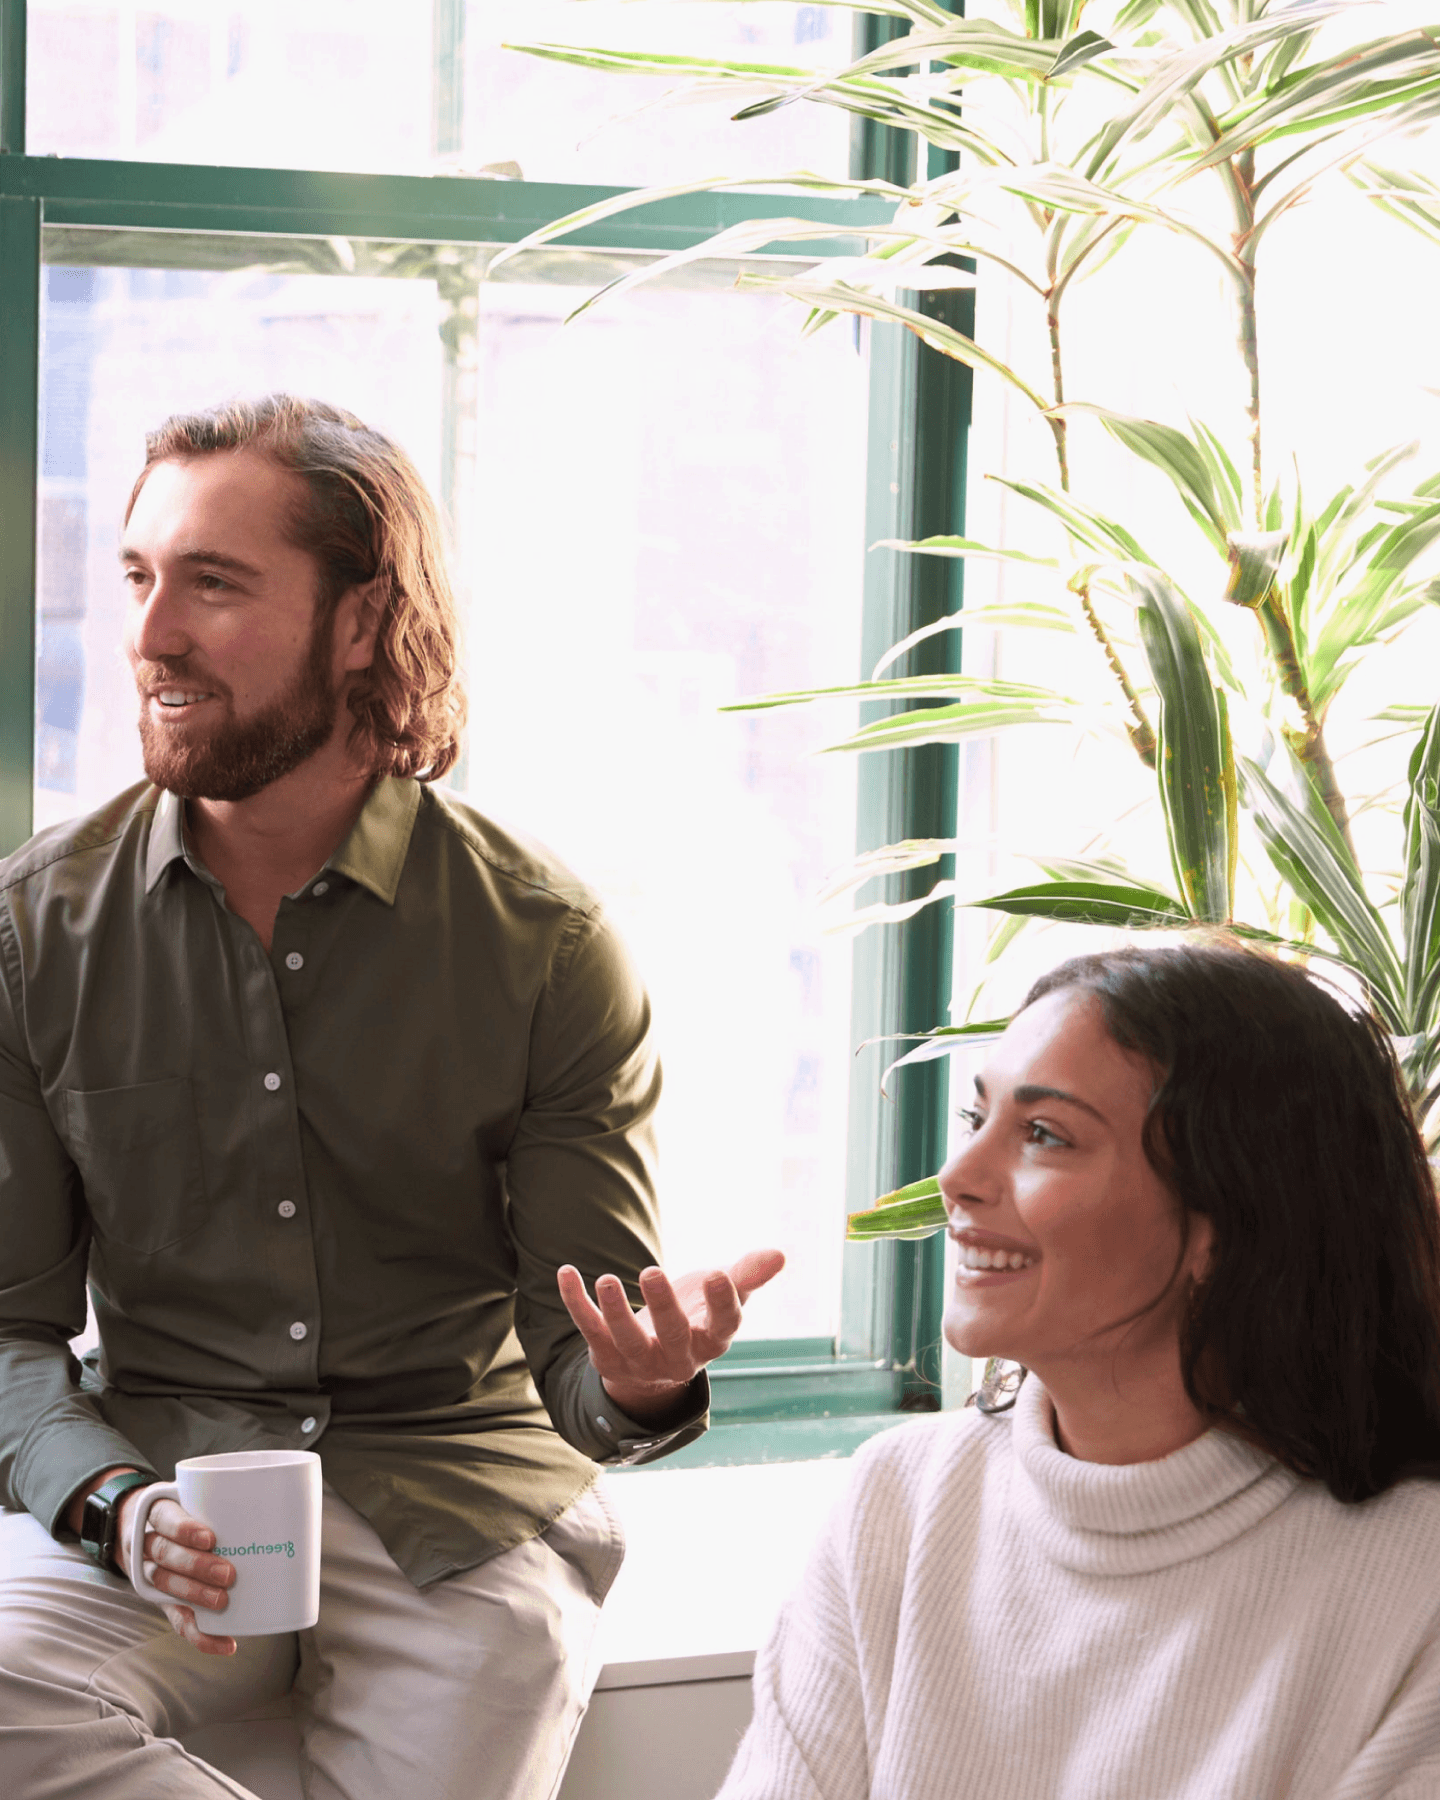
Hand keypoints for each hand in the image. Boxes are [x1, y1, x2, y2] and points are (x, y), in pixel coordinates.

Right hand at [115, 1486, 237, 1656]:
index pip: (165, 1518)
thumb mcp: (195, 1499)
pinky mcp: (162, 1601)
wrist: (143, 1529)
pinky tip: (225, 1643)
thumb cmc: (187, 1513)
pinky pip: (176, 1619)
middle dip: (196, 1566)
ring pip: (164, 1583)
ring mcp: (151, 1572)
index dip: (184, 1529)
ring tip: (222, 1602)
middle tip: (227, 1574)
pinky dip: (199, 1634)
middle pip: (165, 1554)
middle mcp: (149, 1543)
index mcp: (159, 1513)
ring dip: (194, 1595)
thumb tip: (287, 1510)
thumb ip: (225, 1504)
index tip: (211, 1539)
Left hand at [558, 1247, 784, 1424]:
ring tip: (607, 1278)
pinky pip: (588, 1329)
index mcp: (712, 1340)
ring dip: (615, 1309)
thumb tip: (780, 1255)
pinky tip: (566, 1271)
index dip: (721, 1303)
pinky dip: (576, 1302)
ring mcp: (639, 1361)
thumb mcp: (724, 1297)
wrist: (655, 1361)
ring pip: (626, 1339)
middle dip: (661, 1306)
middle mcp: (678, 1357)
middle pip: (672, 1335)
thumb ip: (748, 1275)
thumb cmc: (696, 1316)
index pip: (723, 1326)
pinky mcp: (606, 1356)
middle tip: (651, 1271)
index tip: (717, 1275)